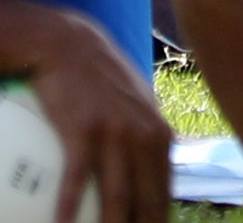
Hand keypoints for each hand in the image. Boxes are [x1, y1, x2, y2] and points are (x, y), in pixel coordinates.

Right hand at [15, 1, 171, 222]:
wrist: (71, 45)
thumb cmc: (99, 79)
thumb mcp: (134, 106)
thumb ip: (142, 138)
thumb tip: (144, 170)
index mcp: (160, 137)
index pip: (163, 194)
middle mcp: (145, 137)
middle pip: (144, 201)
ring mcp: (116, 134)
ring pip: (116, 196)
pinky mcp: (84, 130)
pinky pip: (76, 178)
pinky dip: (69, 206)